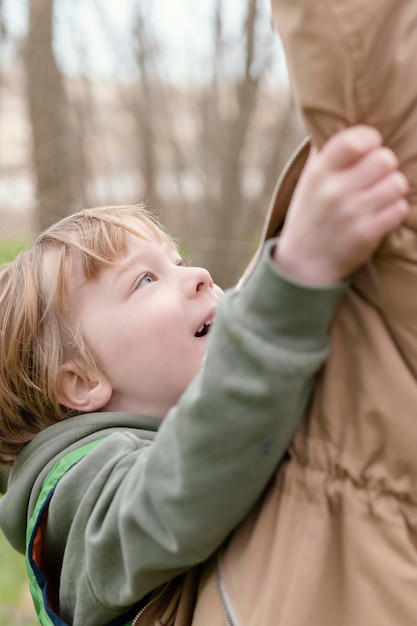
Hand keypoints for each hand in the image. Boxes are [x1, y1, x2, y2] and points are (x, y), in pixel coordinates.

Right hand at [275, 125, 409, 284]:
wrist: (303, 265)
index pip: (355, 140)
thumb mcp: (308, 182)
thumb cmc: (310, 215)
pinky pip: (399, 209)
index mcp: (319, 173)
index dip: (371, 140)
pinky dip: (393, 211)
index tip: (369, 150)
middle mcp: (334, 191)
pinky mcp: (365, 235)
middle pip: (385, 159)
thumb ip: (328, 154)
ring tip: (378, 198)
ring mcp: (351, 214)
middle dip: (385, 168)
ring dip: (392, 190)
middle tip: (375, 178)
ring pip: (397, 184)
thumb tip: (349, 121)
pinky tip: (379, 216)